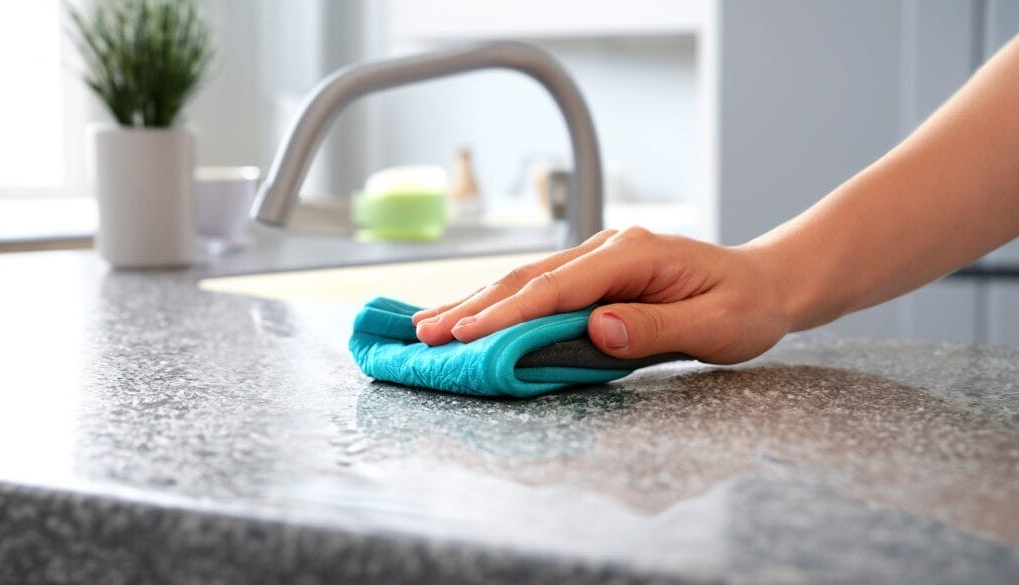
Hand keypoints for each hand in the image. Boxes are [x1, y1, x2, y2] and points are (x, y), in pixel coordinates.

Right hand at [411, 227, 793, 363]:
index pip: (559, 286)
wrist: (765, 283)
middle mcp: (609, 249)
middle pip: (528, 278)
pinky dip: (502, 304)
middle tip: (424, 332)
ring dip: (477, 303)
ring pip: (527, 281)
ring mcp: (600, 258)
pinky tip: (474, 314)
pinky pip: (542, 289)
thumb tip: (597, 330)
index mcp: (633, 255)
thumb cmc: (745, 306)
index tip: (467, 333)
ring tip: (429, 323)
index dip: (509, 312)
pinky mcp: (597, 275)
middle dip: (473, 306)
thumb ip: (655, 326)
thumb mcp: (714, 324)